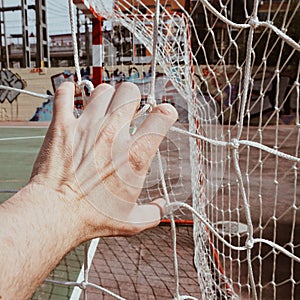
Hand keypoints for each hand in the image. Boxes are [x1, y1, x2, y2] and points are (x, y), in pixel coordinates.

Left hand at [30, 82, 177, 239]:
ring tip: (102, 108)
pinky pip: (65, 94)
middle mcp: (114, 133)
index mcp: (136, 154)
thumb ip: (153, 212)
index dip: (165, 112)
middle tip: (127, 110)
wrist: (56, 212)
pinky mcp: (63, 125)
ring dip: (106, 97)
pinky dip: (69, 91)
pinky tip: (71, 94)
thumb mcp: (132, 221)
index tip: (161, 117)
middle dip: (132, 98)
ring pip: (103, 90)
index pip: (162, 115)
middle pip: (131, 91)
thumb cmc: (92, 217)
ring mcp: (88, 126)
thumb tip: (161, 206)